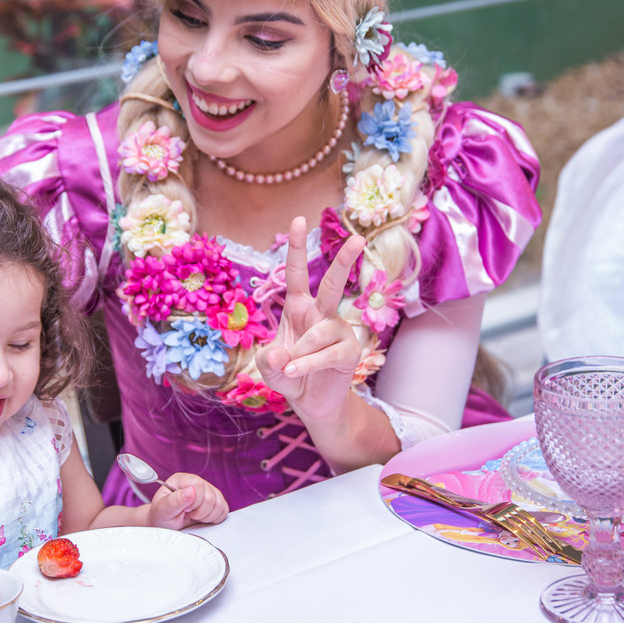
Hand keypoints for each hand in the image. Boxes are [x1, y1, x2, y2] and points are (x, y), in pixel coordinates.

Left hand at [147, 473, 228, 528]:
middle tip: (188, 514)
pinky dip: (214, 518)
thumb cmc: (162, 515)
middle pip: (210, 496)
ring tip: (194, 517)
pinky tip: (202, 519)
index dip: (193, 501)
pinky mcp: (216, 502)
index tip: (184, 509)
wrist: (166, 525)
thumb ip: (175, 500)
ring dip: (206, 516)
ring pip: (219, 504)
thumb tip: (191, 490)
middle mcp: (196, 483)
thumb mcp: (163, 509)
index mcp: (181, 479)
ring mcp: (208, 491)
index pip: (197, 484)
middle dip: (199, 512)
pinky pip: (224, 510)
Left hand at [254, 216, 365, 419]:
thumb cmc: (288, 374)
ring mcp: (337, 331)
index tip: (297, 220)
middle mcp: (320, 313)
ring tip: (288, 369)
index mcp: (298, 306)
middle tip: (357, 238)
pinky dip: (307, 365)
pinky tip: (295, 373)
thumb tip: (280, 355)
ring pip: (319, 333)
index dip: (296, 247)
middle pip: (332, 284)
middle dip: (344, 261)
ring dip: (300, 353)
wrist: (311, 402)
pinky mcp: (349, 352)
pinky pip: (326, 354)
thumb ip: (266, 360)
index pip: (296, 273)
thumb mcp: (267, 367)